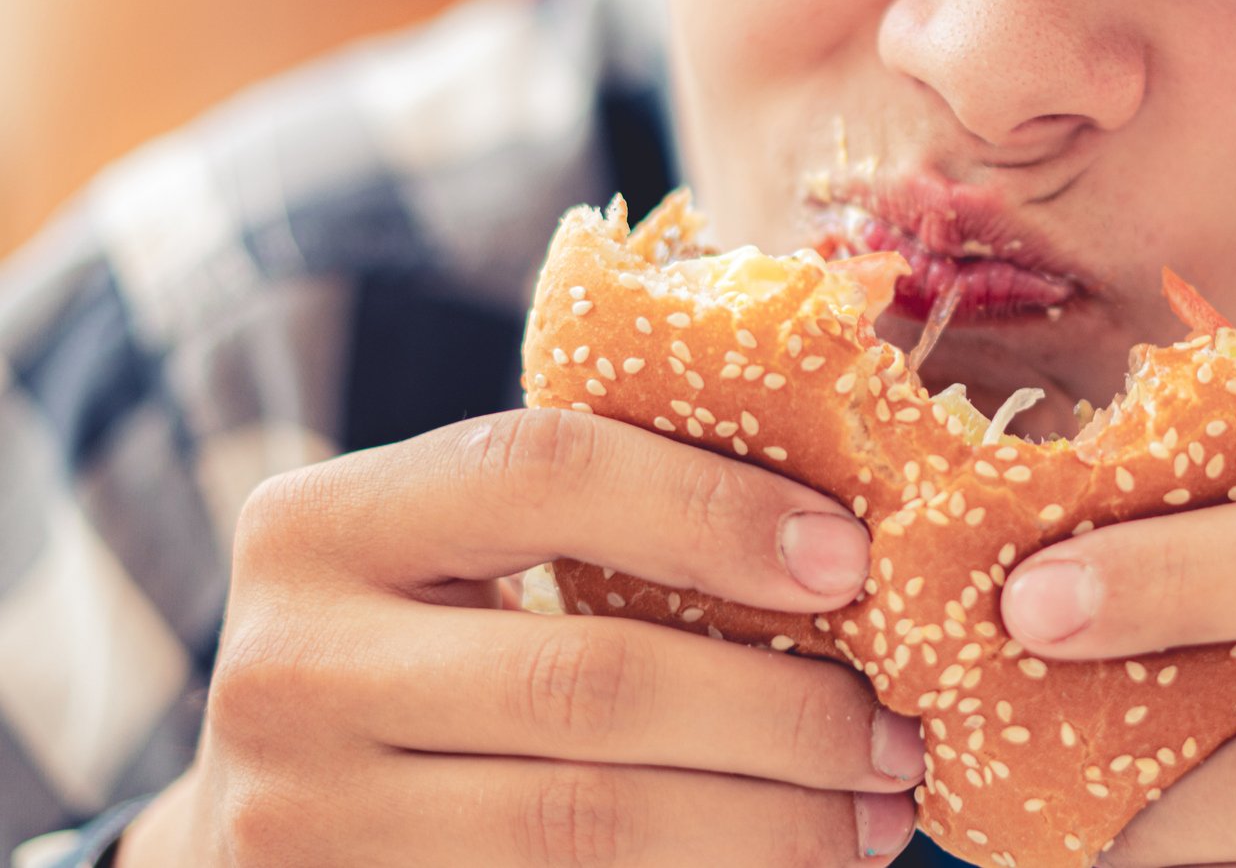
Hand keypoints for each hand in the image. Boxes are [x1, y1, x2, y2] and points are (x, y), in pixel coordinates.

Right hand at [116, 408, 922, 866]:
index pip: (541, 472)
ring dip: (771, 827)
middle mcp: (287, 671)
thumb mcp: (453, 558)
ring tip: (878, 815)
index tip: (851, 560)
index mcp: (321, 524)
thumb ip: (593, 520)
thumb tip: (846, 538)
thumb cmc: (415, 649)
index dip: (713, 509)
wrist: (272, 819)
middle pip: (589, 679)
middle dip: (783, 711)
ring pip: (590, 827)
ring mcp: (301, 822)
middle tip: (900, 731)